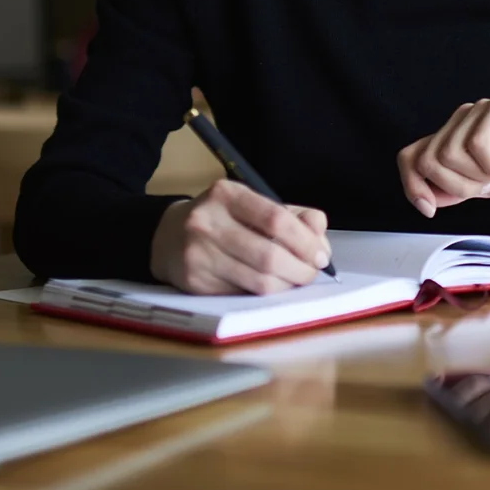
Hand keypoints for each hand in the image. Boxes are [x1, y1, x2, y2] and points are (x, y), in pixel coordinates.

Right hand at [150, 178, 331, 294]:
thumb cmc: (224, 220)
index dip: (305, 241)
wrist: (168, 236)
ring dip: (286, 286)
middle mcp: (207, 222)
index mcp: (227, 194)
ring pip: (258, 281)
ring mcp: (198, 254)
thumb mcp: (255, 205)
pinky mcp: (194, 282)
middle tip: (312, 273)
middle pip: (269, 255)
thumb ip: (294, 216)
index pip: (275, 219)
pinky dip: (264, 294)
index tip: (321, 255)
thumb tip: (320, 239)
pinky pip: (242, 295)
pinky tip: (270, 287)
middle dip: (300, 270)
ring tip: (294, 281)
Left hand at [397, 97, 489, 216]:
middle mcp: (462, 120)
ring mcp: (481, 111)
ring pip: (449, 153)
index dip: (411, 186)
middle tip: (489, 186)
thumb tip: (427, 198)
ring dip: (478, 176)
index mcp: (456, 137)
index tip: (430, 210)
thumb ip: (458, 188)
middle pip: (427, 159)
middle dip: (456, 186)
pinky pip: (478, 143)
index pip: (411, 156)